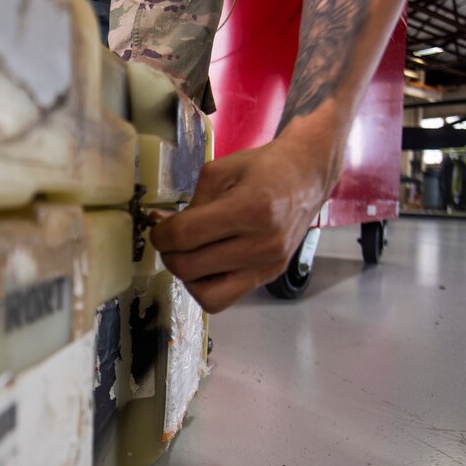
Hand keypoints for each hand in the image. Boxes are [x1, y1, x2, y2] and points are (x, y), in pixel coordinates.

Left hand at [150, 133, 335, 312]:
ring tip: (190, 254)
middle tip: (170, 239)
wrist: (306, 177)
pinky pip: (225, 298)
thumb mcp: (220, 171)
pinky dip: (207, 285)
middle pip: (190, 268)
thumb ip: (190, 202)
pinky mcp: (269, 276)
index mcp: (250, 208)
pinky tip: (206, 264)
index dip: (161, 234)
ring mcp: (268, 265)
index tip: (159, 227)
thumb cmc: (264, 167)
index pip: (185, 236)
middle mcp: (262, 243)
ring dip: (187, 276)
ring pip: (206, 294)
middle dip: (169, 254)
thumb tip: (160, 224)